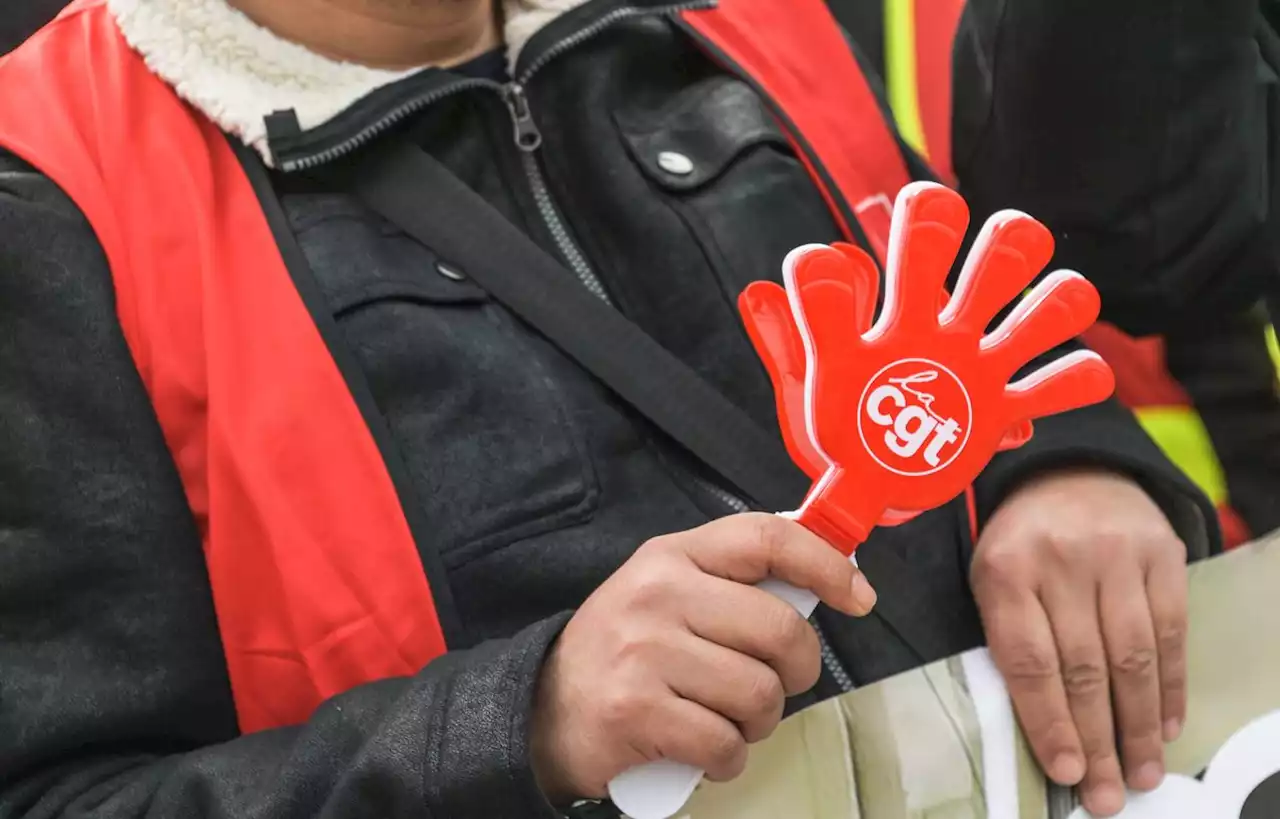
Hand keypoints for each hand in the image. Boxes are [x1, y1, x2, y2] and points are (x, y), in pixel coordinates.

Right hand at [528, 514, 876, 803]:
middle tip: (777, 686)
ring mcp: (645, 652)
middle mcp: (658, 594)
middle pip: (780, 630)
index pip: (765, 538)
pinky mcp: (636, 712)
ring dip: (760, 723)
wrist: (542, 710)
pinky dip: (729, 759)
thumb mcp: (666, 593)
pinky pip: (725, 743)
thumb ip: (730, 583)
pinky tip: (706, 750)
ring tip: (731, 721)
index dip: (825, 564)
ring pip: (760, 694)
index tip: (859, 596)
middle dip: (798, 672)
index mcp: (672, 556)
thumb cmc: (624, 651)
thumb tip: (827, 581)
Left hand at [738, 182, 1112, 550]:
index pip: (920, 238)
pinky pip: (1058, 386)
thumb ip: (787, 337)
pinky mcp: (1003, 414)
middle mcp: (948, 325)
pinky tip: (1045, 398)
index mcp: (899, 309)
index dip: (922, 222)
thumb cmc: (834, 423)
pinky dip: (1072, 382)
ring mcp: (982, 366)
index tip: (875, 267)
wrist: (862, 486)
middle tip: (982, 272)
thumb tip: (757, 291)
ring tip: (1023, 330)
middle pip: (999, 254)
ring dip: (1053, 304)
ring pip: (1044, 308)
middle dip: (1005, 245)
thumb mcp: (806, 382)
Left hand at [971, 468, 1188, 816]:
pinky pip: (1171, 632)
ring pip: (1132, 657)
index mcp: (1005, 569)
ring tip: (1140, 774)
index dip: (1049, 722)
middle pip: (1083, 668)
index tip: (1065, 771)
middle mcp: (1062, 560)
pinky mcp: (1162, 553)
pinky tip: (1164, 726)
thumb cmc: (1022, 542)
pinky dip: (1170, 687)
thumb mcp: (991, 577)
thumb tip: (1042, 726)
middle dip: (1096, 741)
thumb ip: (1009, 639)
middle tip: (1107, 794)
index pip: (1029, 660)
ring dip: (1138, 726)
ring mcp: (1116, 555)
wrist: (1070, 470)